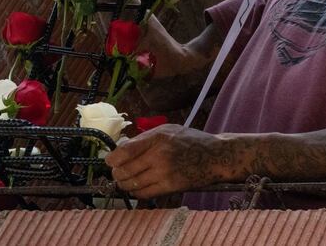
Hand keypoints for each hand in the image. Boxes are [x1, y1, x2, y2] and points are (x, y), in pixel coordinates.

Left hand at [105, 124, 233, 198]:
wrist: (215, 156)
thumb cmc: (191, 141)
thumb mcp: (168, 130)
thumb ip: (145, 138)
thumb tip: (121, 148)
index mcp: (157, 138)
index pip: (124, 152)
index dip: (112, 159)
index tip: (110, 161)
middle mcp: (160, 155)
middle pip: (124, 170)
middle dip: (116, 173)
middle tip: (117, 172)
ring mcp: (165, 172)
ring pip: (132, 184)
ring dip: (124, 184)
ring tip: (126, 180)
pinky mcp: (170, 187)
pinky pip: (144, 194)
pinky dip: (136, 192)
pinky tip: (138, 186)